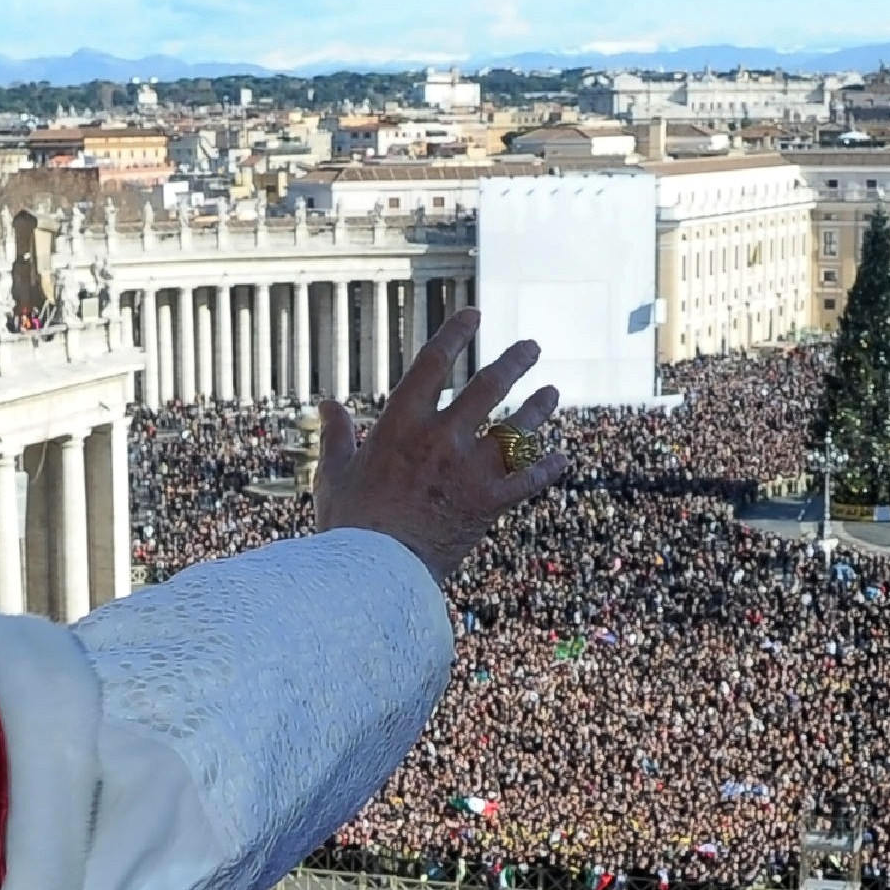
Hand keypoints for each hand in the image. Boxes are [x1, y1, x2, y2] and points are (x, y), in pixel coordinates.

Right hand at [313, 308, 561, 586]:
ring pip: (516, 428)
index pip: (433, 363)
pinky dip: (547, 467)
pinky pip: (528, 480)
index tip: (473, 315)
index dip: (455, 334)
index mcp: (401, 424)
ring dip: (537, 407)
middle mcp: (441, 438)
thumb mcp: (333, 475)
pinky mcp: (489, 503)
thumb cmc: (349, 527)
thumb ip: (336, 436)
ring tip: (552, 391)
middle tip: (531, 347)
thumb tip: (328, 404)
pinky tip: (561, 458)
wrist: (375, 574)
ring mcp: (469, 470)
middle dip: (514, 362)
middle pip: (488, 386)